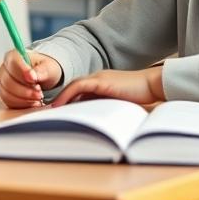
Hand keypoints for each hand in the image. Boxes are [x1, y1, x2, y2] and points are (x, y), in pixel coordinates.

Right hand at [0, 49, 62, 108]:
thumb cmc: (44, 70)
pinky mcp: (5, 95)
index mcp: (14, 56)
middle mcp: (5, 69)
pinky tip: (32, 102)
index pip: (13, 62)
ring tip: (37, 96)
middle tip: (39, 91)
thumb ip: (42, 70)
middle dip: (25, 89)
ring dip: (24, 98)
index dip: (22, 71)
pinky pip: (9, 103)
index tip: (34, 79)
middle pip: (8, 81)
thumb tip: (34, 75)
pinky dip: (23, 104)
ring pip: (7, 94)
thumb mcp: (48, 67)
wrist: (44, 79)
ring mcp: (3, 83)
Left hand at [49, 68, 163, 107]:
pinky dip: (66, 95)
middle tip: (46, 113)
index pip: (78, 91)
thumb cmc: (140, 95)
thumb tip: (95, 122)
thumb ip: (106, 106)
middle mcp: (97, 78)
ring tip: (48, 111)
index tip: (56, 113)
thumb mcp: (119, 102)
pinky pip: (78, 86)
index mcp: (101, 83)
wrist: (152, 84)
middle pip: (72, 88)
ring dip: (59, 98)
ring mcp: (98, 78)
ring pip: (72, 86)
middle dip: (59, 100)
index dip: (66, 101)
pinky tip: (58, 105)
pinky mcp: (100, 81)